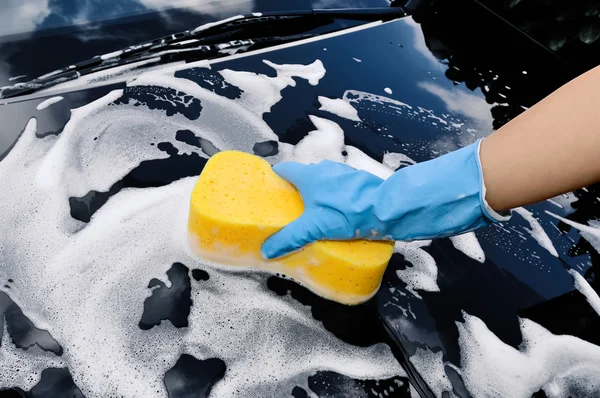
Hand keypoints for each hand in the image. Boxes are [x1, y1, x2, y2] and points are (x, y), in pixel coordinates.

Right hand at [261, 140, 506, 258]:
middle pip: (303, 176)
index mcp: (309, 175)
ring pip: (323, 181)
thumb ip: (290, 238)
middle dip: (295, 190)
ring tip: (314, 214)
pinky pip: (340, 187)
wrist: (387, 208)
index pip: (283, 170)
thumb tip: (267, 250)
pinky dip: (335, 197)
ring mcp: (343, 173)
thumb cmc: (347, 213)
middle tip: (290, 209)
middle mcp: (324, 168)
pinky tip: (338, 213)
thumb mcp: (314, 228)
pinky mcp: (358, 181)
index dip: (274, 179)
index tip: (269, 192)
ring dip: (317, 193)